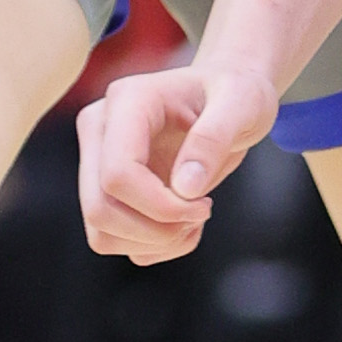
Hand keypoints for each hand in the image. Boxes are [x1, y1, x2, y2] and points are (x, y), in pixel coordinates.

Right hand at [79, 59, 279, 262]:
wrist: (228, 97)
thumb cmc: (236, 93)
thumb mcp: (243, 104)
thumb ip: (214, 139)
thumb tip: (185, 188)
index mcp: (127, 101)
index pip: (118, 175)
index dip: (161, 206)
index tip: (205, 205)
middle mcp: (100, 129)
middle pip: (101, 209)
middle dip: (158, 230)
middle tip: (202, 213)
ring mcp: (97, 161)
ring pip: (101, 234)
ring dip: (154, 243)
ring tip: (195, 218)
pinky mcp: (107, 188)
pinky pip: (114, 240)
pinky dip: (152, 247)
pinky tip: (184, 223)